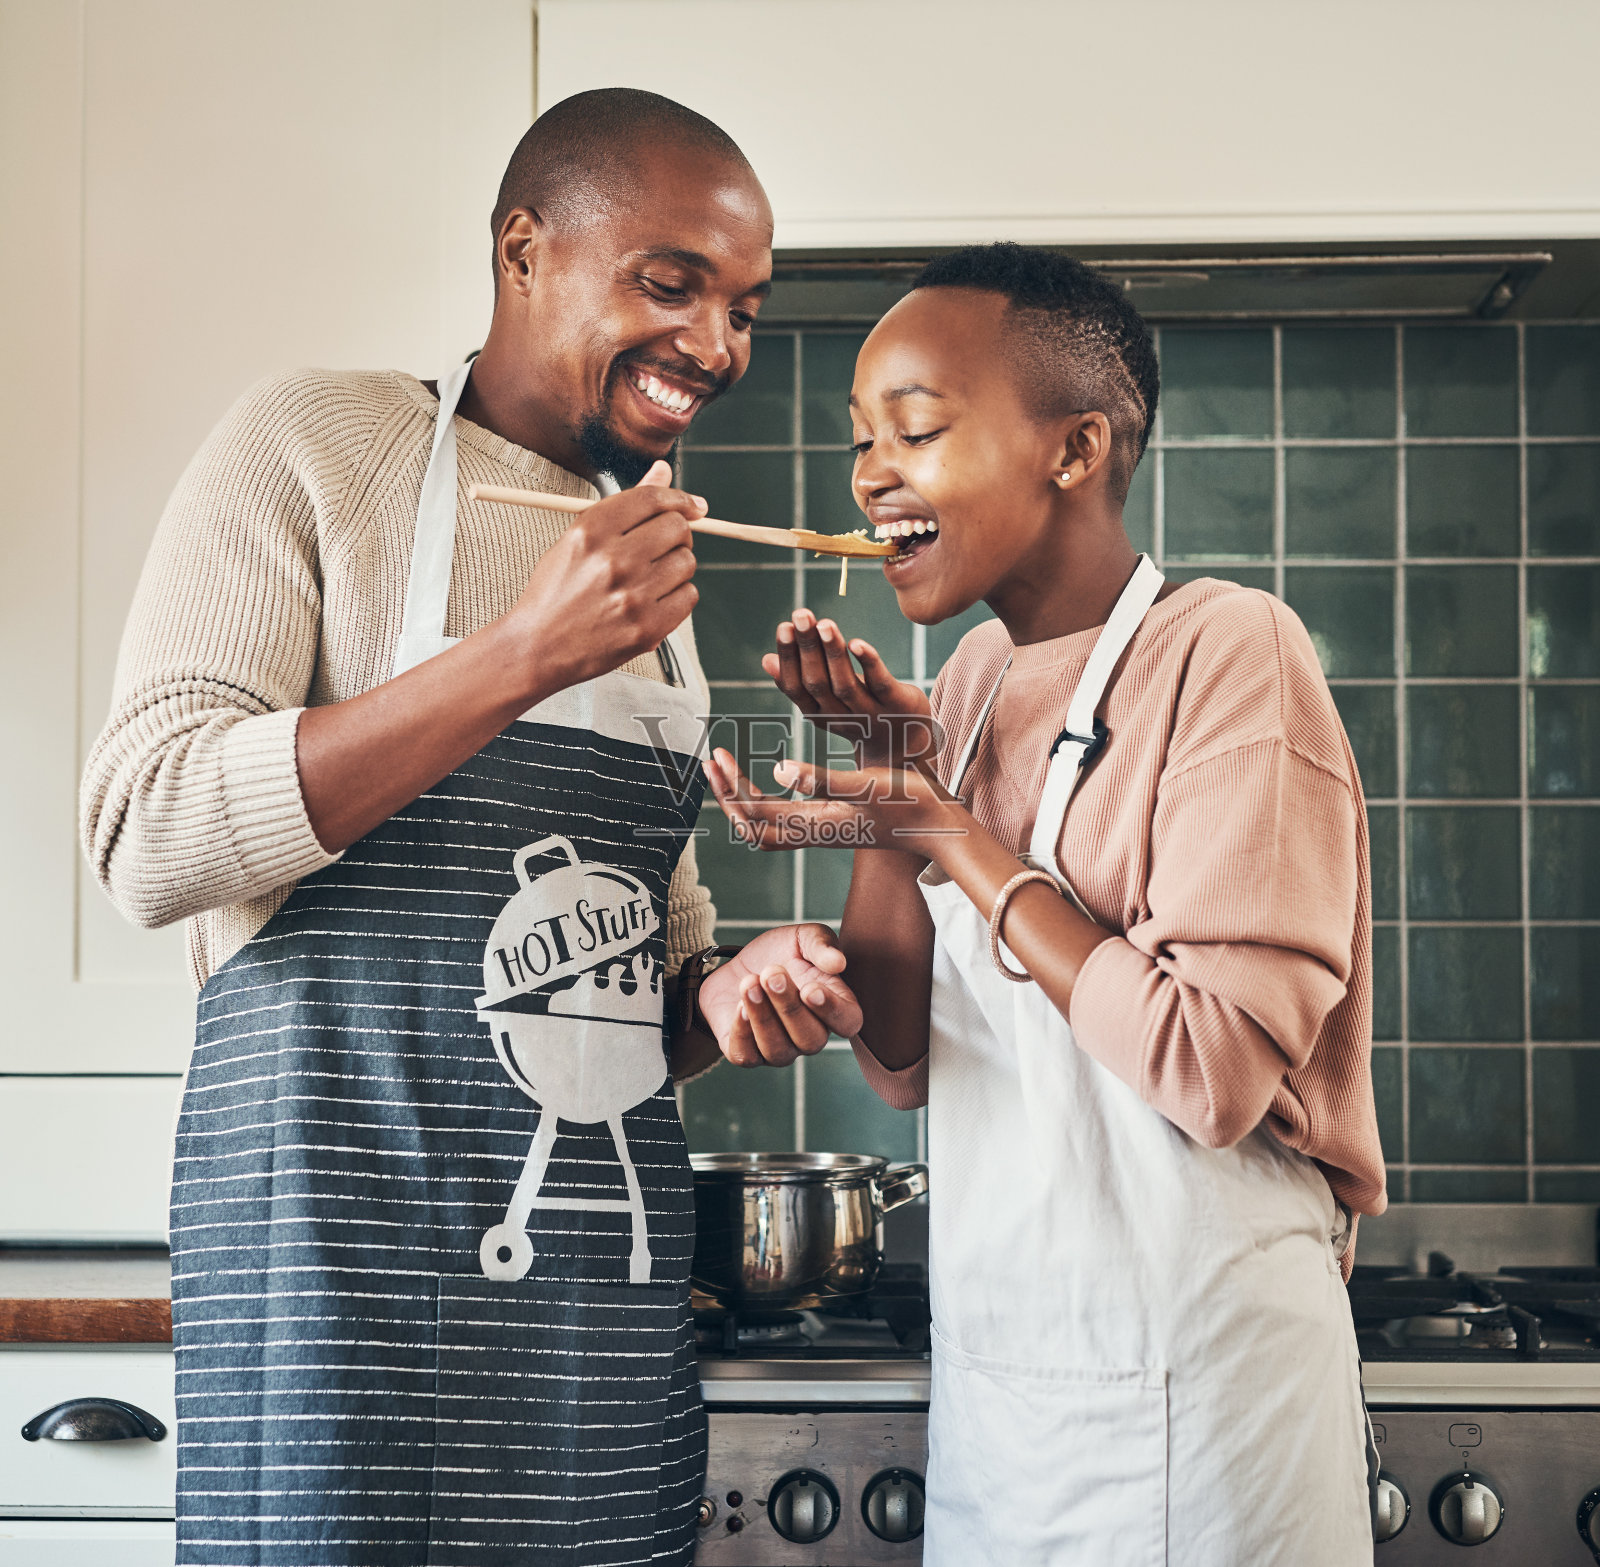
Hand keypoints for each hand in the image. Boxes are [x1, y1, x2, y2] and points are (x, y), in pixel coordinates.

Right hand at [503, 460, 703, 696]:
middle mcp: (613, 560)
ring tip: (652, 578)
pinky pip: (688, 596)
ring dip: (677, 567)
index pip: (653, 499)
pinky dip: (678, 596)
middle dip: (678, 533)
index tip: (693, 507)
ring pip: (687, 562)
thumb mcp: (579, 538)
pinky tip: (655, 600)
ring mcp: (632, 596)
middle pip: (677, 527)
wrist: (538, 647)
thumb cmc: (558, 591)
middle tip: (664, 547)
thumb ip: (626, 505)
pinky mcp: (647, 628)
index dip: (680, 499)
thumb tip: (664, 471)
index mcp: (592, 531)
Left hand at [697, 923, 863, 1067]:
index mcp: (834, 1006)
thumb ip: (821, 944)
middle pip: (811, 1039)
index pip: (848, 1022)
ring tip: (749, 982)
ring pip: (778, 1050)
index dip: (832, 1011)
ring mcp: (780, 1049)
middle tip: (771, 973)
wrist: (740, 963)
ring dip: (763, 1017)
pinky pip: (746, 1055)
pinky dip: (742, 1032)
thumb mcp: (802, 938)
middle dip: (789, 1007)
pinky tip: (738, 1005)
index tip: (810, 988)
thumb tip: (838, 962)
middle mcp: (811, 1035)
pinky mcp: (747, 1053)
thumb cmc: (781, 953)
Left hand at [704, 747, 964, 862]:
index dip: (730, 785)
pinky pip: (783, 820)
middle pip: (751, 824)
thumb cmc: (908, 804)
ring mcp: (820, 830)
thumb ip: (821, 780)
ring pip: (764, 825)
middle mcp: (812, 832)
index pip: (755, 811)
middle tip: (713, 759)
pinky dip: (764, 801)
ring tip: (728, 770)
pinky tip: (767, 777)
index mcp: (815, 823)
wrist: (937, 825)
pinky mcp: (830, 824)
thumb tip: (777, 767)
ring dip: (741, 799)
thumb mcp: (866, 785)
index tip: (718, 755)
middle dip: (727, 794)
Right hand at [764, 608, 938, 772]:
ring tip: (825, 623)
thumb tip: (766, 659)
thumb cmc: (859, 717)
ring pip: (845, 684)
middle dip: (807, 648)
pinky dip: (868, 663)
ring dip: (833, 652)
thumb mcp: (825, 704)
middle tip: (800, 614)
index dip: (788, 658)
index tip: (783, 626)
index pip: (795, 687)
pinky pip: (879, 684)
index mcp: (818, 715)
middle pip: (817, 683)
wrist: (904, 748)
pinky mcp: (896, 705)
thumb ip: (800, 683)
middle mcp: (840, 717)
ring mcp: (869, 713)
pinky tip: (857, 642)